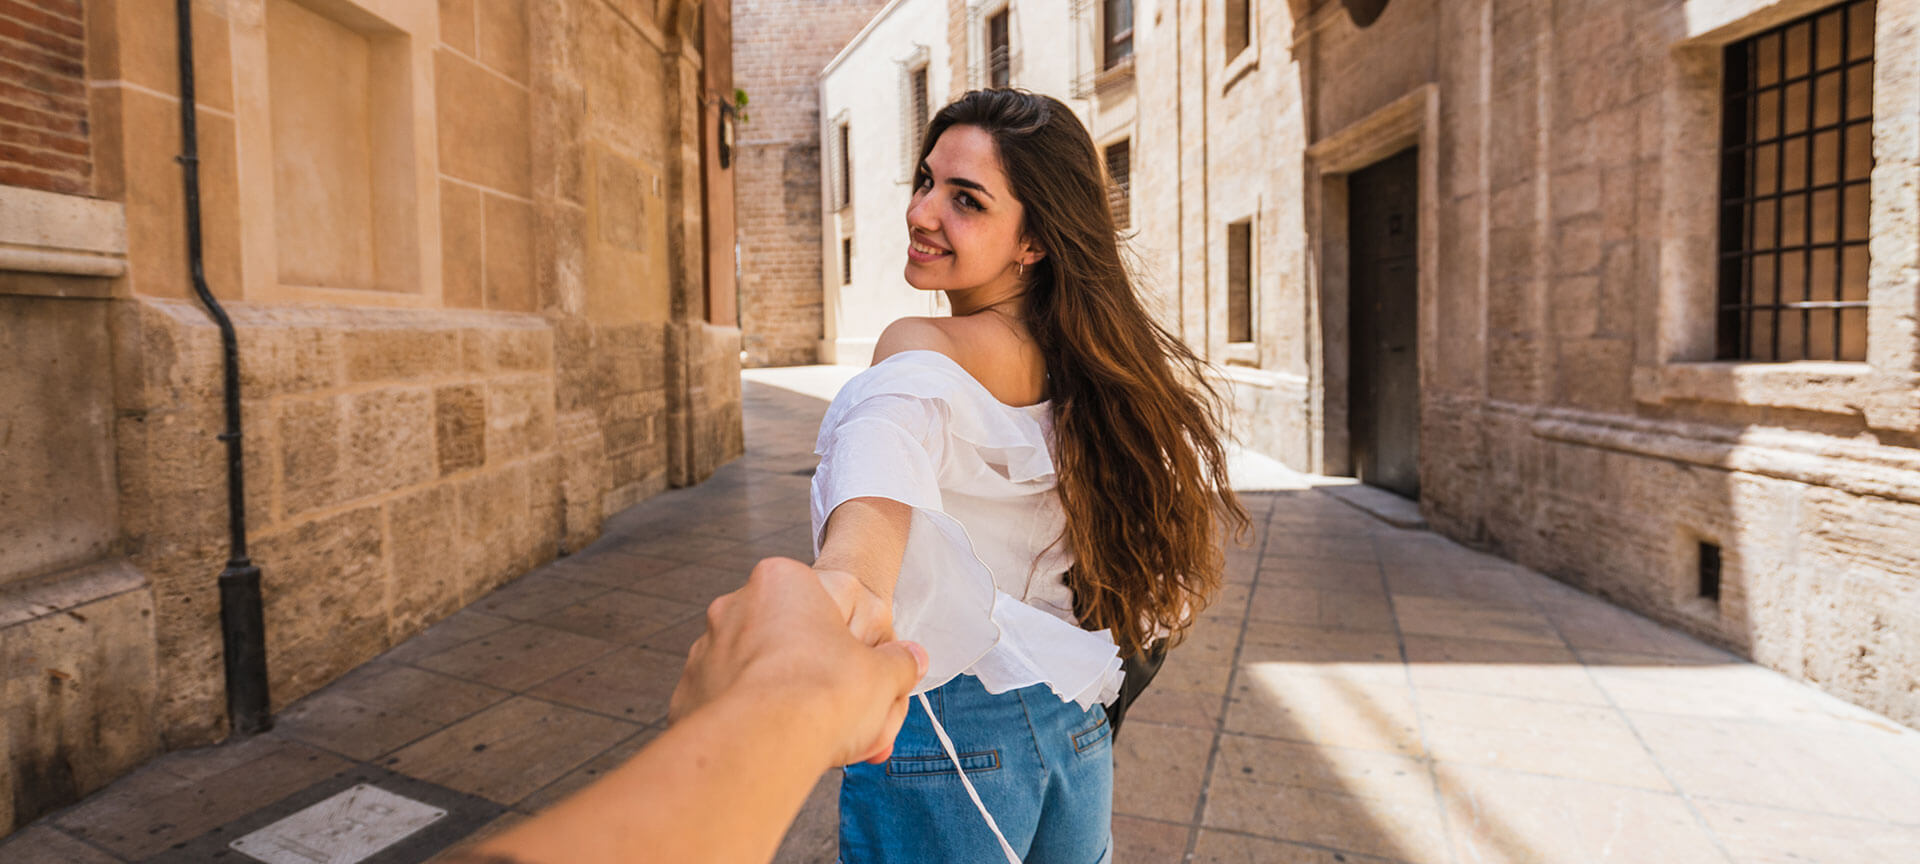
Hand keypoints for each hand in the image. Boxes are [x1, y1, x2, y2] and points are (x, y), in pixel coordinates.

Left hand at [669, 557, 926, 766]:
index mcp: (783, 582)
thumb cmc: (822, 695)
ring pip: (764, 682)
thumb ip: (899, 662)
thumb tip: (911, 660)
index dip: (863, 657)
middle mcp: (735, 607)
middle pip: (796, 649)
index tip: (876, 690)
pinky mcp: (688, 696)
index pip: (835, 614)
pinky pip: (736, 710)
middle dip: (828, 688)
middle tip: (857, 727)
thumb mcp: (884, 674)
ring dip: (794, 709)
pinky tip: (784, 754)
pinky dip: (758, 728)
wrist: (758, 747)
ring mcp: (705, 652)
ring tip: (823, 746)